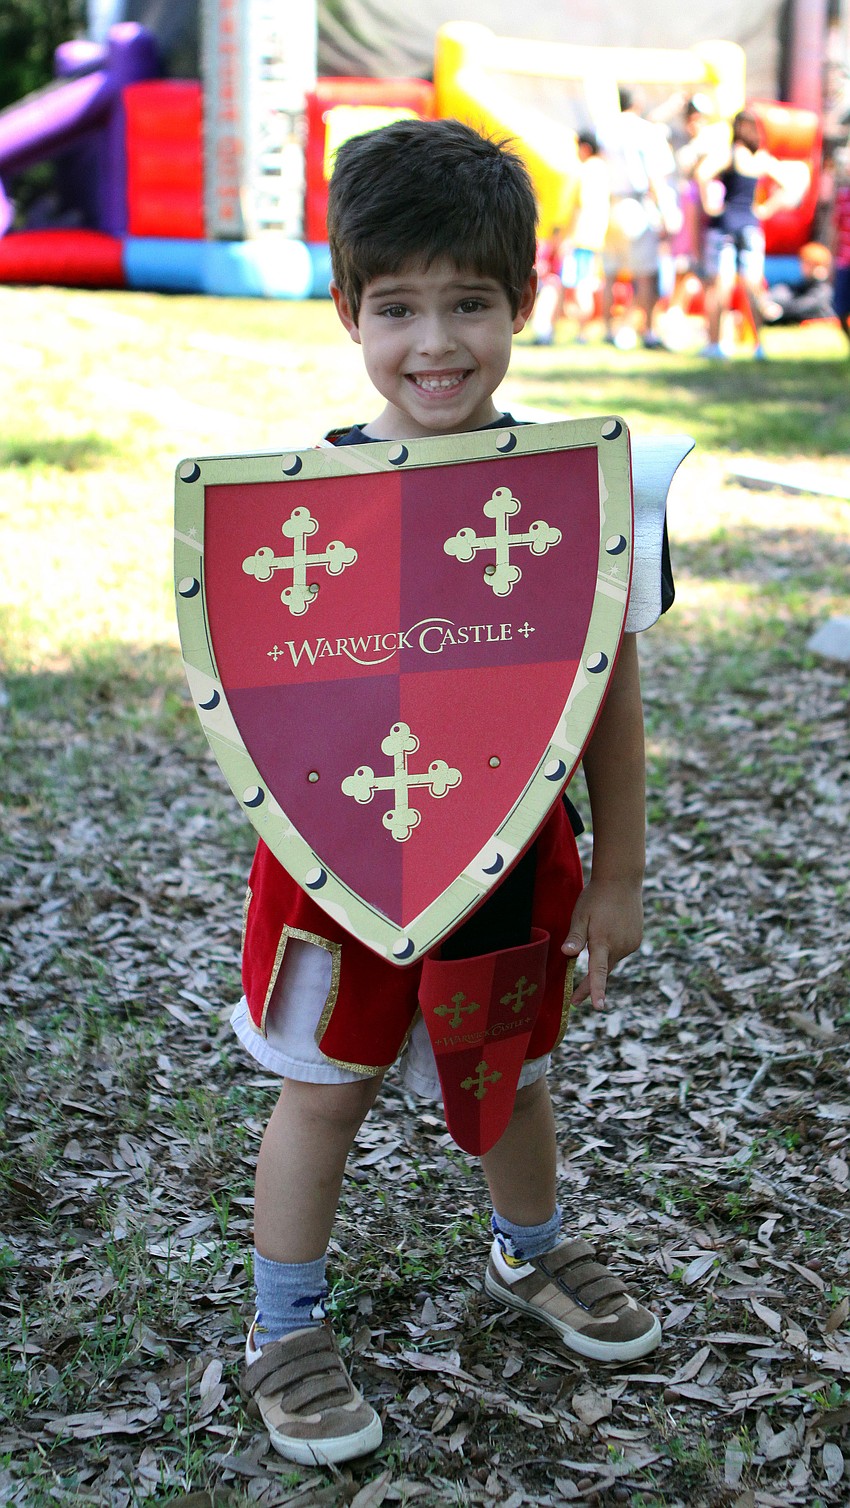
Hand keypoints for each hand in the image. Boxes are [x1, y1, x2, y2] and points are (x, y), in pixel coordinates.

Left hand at [561, 877, 643, 1010]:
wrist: (622, 880)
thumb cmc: (596, 897)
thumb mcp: (580, 914)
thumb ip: (575, 936)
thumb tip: (566, 955)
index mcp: (603, 941)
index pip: (598, 972)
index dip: (596, 990)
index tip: (598, 1007)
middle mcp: (620, 946)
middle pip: (603, 972)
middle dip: (590, 986)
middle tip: (575, 1000)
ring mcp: (630, 944)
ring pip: (612, 961)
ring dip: (601, 961)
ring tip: (596, 935)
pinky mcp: (636, 940)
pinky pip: (620, 952)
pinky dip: (611, 951)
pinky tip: (608, 934)